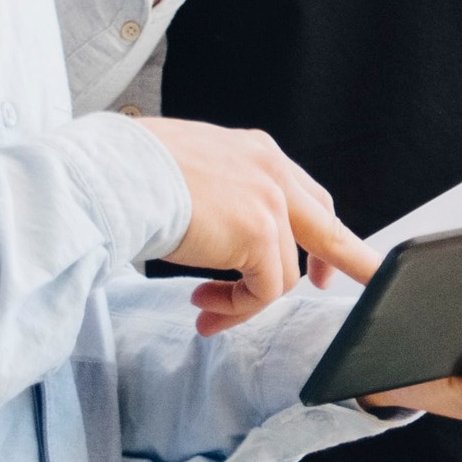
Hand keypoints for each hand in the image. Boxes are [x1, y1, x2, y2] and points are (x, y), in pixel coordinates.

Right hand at [134, 117, 376, 326]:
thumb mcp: (190, 173)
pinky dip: (237, 307)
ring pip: (282, 275)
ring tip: (204, 308)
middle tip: (339, 291)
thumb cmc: (129, 171)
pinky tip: (203, 305)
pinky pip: (266, 291)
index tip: (321, 267)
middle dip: (348, 262)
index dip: (315, 234)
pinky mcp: (260, 233)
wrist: (113, 172)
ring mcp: (270, 202)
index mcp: (256, 153)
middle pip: (326, 227)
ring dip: (244, 301)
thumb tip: (222, 233)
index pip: (304, 196)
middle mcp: (272, 171)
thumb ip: (221, 197)